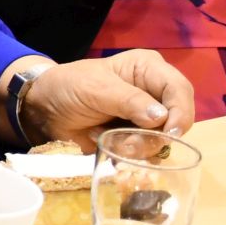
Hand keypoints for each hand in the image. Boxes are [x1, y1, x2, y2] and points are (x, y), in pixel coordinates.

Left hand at [16, 50, 194, 148]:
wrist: (45, 108)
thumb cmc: (69, 87)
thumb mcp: (95, 88)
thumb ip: (127, 100)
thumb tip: (161, 116)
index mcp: (148, 69)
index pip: (179, 89)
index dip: (180, 111)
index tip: (168, 132)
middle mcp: (155, 92)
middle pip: (177, 118)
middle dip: (157, 135)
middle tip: (130, 144)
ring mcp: (148, 116)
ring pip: (165, 139)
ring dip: (142, 147)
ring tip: (114, 143)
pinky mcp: (138, 136)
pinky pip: (150, 151)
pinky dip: (135, 155)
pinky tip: (113, 149)